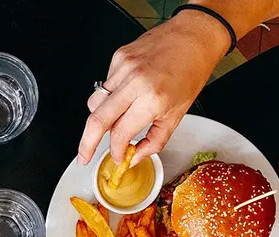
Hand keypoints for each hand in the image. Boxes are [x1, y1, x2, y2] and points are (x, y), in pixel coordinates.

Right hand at [77, 10, 229, 165]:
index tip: (117, 156)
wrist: (194, 37)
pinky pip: (104, 86)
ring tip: (115, 119)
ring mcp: (124, 67)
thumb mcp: (178, 114)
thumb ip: (155, 140)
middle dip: (86, 144)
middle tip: (84, 156)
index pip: (120, 133)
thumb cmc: (191, 72)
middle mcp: (135, 82)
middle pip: (96, 120)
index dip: (116, 150)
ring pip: (95, 103)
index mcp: (153, 99)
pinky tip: (126, 93)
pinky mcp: (118, 57)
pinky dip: (110, 97)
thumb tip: (135, 156)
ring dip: (100, 118)